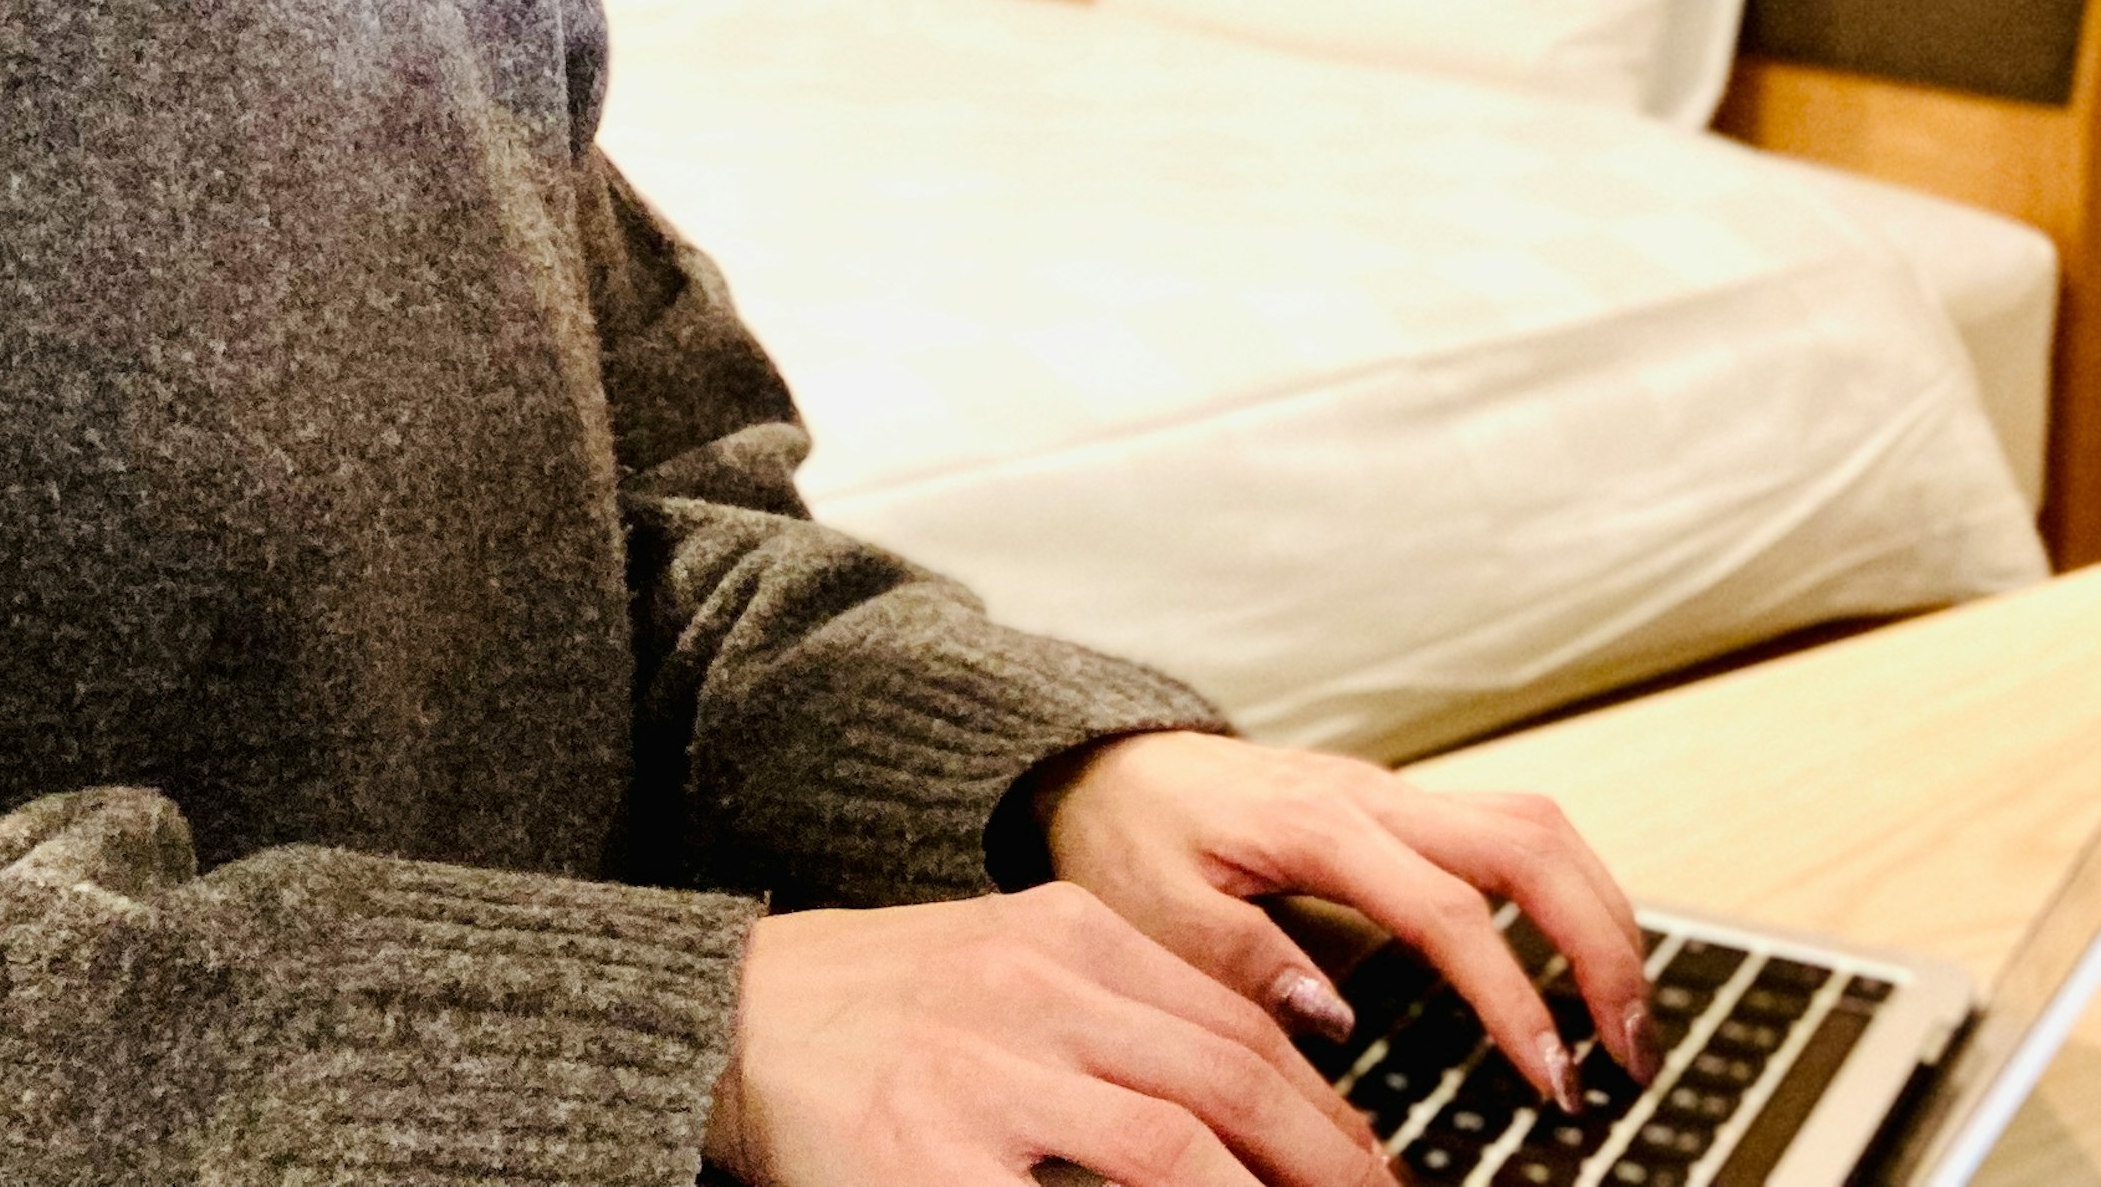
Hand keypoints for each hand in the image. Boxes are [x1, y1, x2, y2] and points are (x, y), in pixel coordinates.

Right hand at [703, 886, 1395, 1186]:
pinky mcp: (928, 1159)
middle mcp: (1034, 992)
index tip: (1371, 1165)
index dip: (1325, 1106)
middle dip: (1327, 1164)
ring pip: (1171, 1150)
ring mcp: (981, 1076)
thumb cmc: (875, 1010)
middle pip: (1228, 1083)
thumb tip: (1240, 1101)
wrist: (728, 1018)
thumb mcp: (1008, 971)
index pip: (1235, 1023)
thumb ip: (1114, 1016)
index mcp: (1065, 937)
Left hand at [1033, 732, 1654, 1114]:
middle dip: (1600, 943)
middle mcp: (1375, 795)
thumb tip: (1336, 1017)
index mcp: (1318, 823)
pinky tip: (1583, 957)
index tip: (1553, 1074)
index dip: (1511, 994)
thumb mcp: (1148, 904)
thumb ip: (1237, 958)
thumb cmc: (1129, 833)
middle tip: (1632, 1048)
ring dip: (1602, 911)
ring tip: (1629, 1013)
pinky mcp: (1405, 805)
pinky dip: (1569, 889)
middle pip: (1530, 840)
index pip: (1448, 907)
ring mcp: (1398, 793)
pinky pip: (1514, 830)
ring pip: (1539, 823)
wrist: (1108, 761)